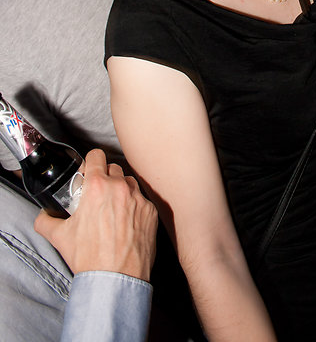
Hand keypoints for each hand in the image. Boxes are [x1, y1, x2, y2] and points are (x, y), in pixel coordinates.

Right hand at [34, 148, 157, 281]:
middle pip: (113, 169)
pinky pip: (142, 201)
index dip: (90, 162)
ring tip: (113, 210)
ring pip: (129, 183)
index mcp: (97, 187)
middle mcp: (120, 188)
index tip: (88, 172)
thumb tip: (43, 217)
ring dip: (122, 191)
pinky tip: (126, 223)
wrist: (115, 279)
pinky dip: (135, 207)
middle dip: (105, 178)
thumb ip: (46, 221)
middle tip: (98, 196)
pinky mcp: (151, 211)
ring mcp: (139, 199)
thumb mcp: (60, 237)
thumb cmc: (90, 258)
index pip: (96, 156)